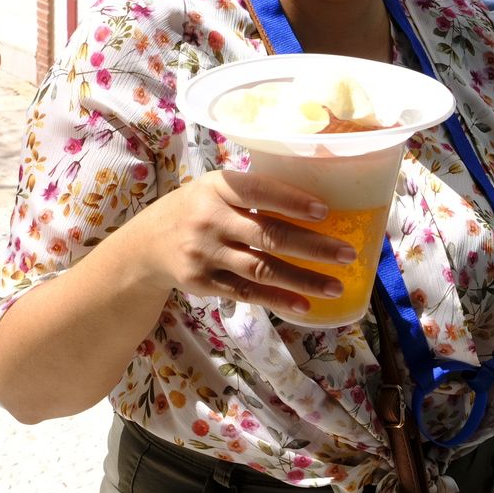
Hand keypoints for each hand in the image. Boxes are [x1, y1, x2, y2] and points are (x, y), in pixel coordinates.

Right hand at [130, 169, 356, 317]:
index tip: (325, 211)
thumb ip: (252, 192)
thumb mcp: (214, 188)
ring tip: (336, 285)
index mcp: (217, 187)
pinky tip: (304, 305)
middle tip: (347, 253)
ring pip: (262, 268)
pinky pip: (247, 293)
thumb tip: (315, 202)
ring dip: (303, 279)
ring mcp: (205, 254)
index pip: (259, 191)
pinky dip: (278, 299)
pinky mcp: (203, 283)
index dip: (292, 201)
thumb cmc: (196, 208)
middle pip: (268, 234)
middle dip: (312, 246)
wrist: (146, 245)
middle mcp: (209, 219)